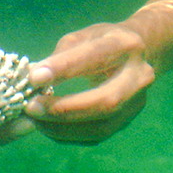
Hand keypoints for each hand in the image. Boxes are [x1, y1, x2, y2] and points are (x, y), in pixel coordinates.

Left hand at [25, 23, 152, 144]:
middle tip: (31, 107)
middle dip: (64, 108)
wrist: (140, 54)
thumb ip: (62, 54)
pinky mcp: (128, 121)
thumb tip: (35, 78)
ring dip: (63, 128)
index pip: (96, 57)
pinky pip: (96, 136)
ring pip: (102, 126)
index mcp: (127, 45)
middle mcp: (139, 76)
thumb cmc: (103, 41)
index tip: (34, 77)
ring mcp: (137, 103)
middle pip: (106, 101)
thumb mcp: (84, 36)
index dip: (65, 68)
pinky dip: (69, 135)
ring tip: (35, 120)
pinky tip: (49, 126)